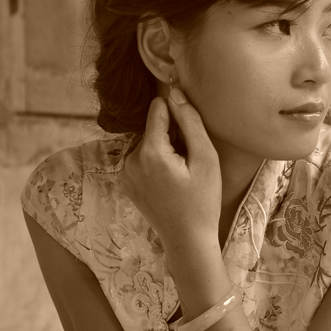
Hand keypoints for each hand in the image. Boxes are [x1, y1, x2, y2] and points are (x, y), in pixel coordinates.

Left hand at [118, 89, 220, 253]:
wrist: (188, 238)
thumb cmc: (203, 199)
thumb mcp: (206, 158)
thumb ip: (190, 122)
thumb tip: (175, 92)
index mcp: (150, 152)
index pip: (157, 110)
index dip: (177, 113)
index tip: (190, 129)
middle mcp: (130, 159)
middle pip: (152, 128)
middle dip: (171, 136)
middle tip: (190, 161)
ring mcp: (124, 172)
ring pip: (147, 143)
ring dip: (163, 149)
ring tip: (181, 172)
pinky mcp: (125, 182)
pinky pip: (141, 158)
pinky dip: (155, 162)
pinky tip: (170, 180)